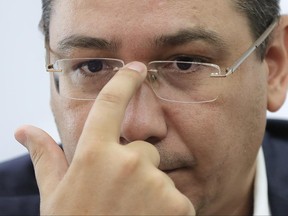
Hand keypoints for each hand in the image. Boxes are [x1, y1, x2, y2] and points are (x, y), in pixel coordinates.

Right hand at [15, 62, 194, 214]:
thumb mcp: (54, 195)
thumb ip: (45, 157)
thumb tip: (24, 130)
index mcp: (94, 155)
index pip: (110, 104)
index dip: (124, 81)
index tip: (136, 68)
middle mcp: (128, 162)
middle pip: (143, 149)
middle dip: (135, 166)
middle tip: (119, 196)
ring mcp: (155, 184)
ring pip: (158, 174)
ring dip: (148, 189)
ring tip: (130, 214)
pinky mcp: (178, 205)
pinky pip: (175, 197)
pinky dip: (165, 209)